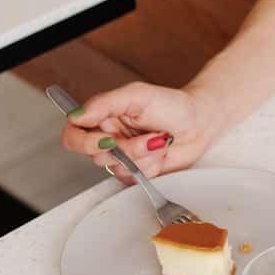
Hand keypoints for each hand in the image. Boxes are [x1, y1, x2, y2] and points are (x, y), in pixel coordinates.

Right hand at [59, 81, 222, 184]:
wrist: (201, 123)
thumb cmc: (172, 105)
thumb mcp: (138, 95)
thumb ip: (105, 103)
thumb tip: (77, 115)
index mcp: (102, 117)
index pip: (73, 135)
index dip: (83, 142)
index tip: (106, 140)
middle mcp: (108, 138)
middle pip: (96, 156)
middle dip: (128, 148)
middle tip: (150, 135)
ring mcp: (122, 157)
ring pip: (117, 169)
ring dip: (143, 156)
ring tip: (160, 140)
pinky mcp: (136, 172)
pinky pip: (133, 178)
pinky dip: (151, 166)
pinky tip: (162, 153)